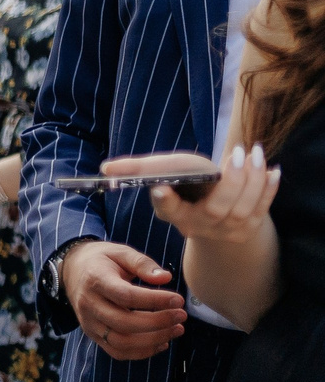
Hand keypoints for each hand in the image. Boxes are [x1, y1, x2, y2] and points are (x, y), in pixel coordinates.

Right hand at [61, 238, 189, 359]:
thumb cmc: (101, 261)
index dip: (155, 300)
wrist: (72, 271)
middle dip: (158, 322)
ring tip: (176, 329)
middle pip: (124, 322)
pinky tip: (162, 342)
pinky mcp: (93, 335)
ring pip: (121, 342)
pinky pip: (118, 352)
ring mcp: (89, 323)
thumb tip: (165, 277)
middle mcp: (89, 304)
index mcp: (95, 280)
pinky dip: (142, 352)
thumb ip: (143, 263)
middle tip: (181, 315)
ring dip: (153, 340)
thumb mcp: (120, 252)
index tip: (178, 300)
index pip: (126, 296)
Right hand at [111, 147, 280, 243]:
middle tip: (237, 153)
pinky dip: (269, 189)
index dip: (165, 201)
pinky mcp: (251, 226)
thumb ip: (142, 171)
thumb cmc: (187, 192)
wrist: (219, 221)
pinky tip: (273, 169)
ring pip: (244, 208)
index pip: (168, 209)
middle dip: (230, 182)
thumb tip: (107, 169)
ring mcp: (228, 229)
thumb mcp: (165, 181)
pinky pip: (263, 208)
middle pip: (217, 209)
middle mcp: (200, 226)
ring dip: (252, 180)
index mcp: (176, 215)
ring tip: (254, 153)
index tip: (160, 188)